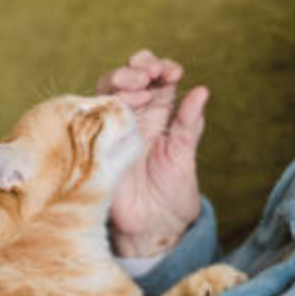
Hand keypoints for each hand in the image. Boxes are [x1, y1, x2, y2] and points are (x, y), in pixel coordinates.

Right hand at [95, 50, 208, 256]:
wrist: (154, 228)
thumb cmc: (172, 195)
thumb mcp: (185, 155)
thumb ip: (190, 123)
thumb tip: (202, 91)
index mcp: (160, 115)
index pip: (157, 79)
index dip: (162, 68)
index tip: (174, 71)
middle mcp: (135, 116)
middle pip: (129, 76)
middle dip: (139, 66)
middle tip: (152, 74)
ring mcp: (115, 127)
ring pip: (108, 89)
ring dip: (122, 78)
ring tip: (140, 84)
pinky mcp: (99, 143)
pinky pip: (93, 114)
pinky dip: (106, 102)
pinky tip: (124, 103)